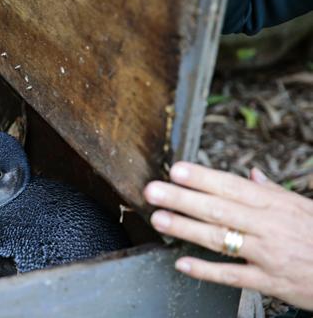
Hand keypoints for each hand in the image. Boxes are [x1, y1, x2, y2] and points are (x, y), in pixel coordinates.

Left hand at [144, 161, 312, 308]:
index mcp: (275, 205)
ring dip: (186, 229)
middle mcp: (269, 226)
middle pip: (219, 209)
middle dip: (183, 199)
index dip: (203, 178)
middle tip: (153, 191)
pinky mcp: (269, 281)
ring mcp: (267, 254)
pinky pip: (232, 275)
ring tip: (159, 220)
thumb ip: (272, 192)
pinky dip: (206, 270)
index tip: (176, 169)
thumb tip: (251, 174)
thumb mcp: (303, 208)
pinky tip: (182, 263)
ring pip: (220, 239)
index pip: (232, 186)